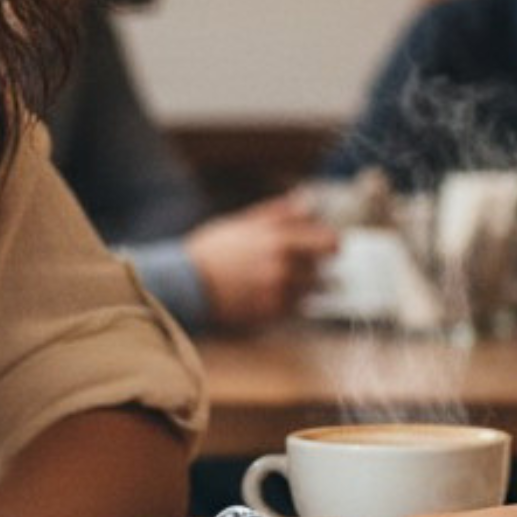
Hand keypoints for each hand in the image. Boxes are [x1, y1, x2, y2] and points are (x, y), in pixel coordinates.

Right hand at [185, 196, 337, 329]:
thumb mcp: (243, 222)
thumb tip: (308, 202)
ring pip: (311, 292)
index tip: (326, 247)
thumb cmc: (213, 249)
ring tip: (280, 282)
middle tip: (301, 266)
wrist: (186, 284)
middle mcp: (285, 266)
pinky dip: (289, 304)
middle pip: (324, 270)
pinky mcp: (270, 314)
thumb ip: (280, 213)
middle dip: (316, 268)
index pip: (330, 243)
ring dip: (305, 288)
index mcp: (280, 238)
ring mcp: (279, 293)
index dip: (331, 244)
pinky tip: (268, 295)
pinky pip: (294, 310)